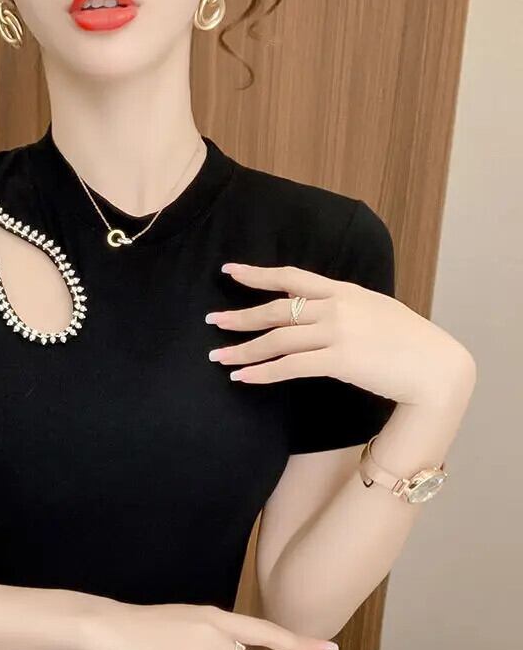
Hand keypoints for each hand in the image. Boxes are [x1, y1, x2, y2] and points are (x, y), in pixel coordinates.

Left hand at [206, 263, 475, 406]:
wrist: (436, 367)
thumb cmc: (409, 341)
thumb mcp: (375, 310)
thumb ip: (345, 307)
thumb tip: (317, 311)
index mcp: (344, 291)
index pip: (291, 277)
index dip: (257, 274)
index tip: (228, 271)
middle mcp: (336, 307)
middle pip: (276, 310)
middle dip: (240, 316)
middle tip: (213, 321)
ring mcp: (337, 333)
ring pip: (277, 339)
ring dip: (243, 349)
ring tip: (218, 356)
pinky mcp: (339, 360)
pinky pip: (290, 366)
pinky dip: (263, 372)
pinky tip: (242, 377)